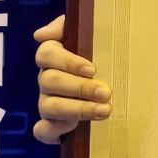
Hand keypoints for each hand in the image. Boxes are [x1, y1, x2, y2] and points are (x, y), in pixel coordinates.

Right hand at [32, 15, 111, 143]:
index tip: (92, 69)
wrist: (116, 88)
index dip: (67, 62)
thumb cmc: (100, 58)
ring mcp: (47, 104)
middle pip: (49, 81)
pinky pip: (42, 131)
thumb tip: (41, 35)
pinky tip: (75, 128)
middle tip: (105, 92)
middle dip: (79, 88)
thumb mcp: (91, 35)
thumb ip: (67, 26)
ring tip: (105, 110)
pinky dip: (55, 130)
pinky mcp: (51, 126)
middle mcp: (46, 80)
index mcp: (53, 58)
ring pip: (50, 106)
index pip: (47, 54)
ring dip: (78, 109)